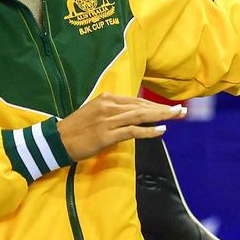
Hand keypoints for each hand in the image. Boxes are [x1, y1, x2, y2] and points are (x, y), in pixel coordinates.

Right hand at [58, 93, 185, 160]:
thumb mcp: (96, 113)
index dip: (155, 104)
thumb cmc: (77, 129)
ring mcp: (108, 120)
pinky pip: (132, 131)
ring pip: (140, 115)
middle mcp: (109, 106)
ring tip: (177, 116)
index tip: (170, 108)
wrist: (57, 141)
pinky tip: (161, 131)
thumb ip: (114, 112)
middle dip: (163, 109)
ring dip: (161, 116)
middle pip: (142, 106)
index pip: (137, 101)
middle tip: (182, 111)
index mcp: (107, 98)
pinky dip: (149, 131)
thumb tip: (135, 115)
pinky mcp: (107, 135)